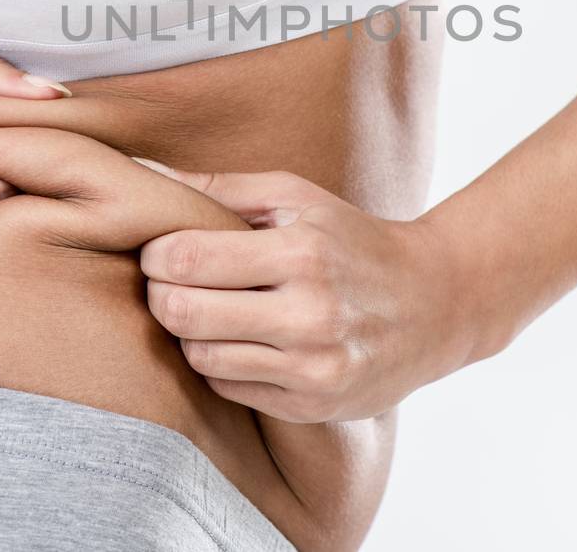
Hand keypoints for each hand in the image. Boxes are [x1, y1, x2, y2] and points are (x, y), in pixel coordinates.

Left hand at [139, 168, 474, 423]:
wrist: (436, 304)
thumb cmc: (353, 239)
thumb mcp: (296, 197)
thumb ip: (218, 187)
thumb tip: (140, 172)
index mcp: (302, 253)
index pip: (185, 259)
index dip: (156, 253)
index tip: (163, 248)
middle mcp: (309, 315)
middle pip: (182, 312)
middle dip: (161, 293)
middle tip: (171, 281)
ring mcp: (312, 368)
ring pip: (199, 355)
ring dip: (189, 331)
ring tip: (208, 307)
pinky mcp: (311, 404)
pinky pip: (228, 387)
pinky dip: (219, 361)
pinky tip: (239, 338)